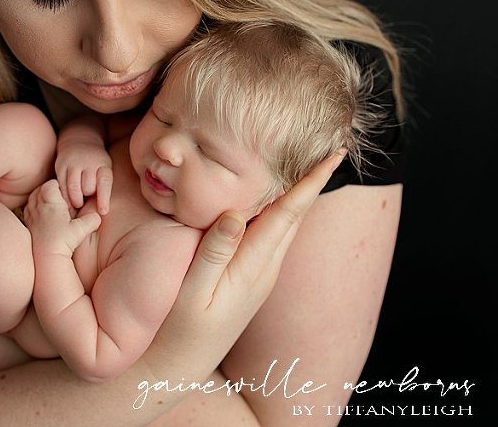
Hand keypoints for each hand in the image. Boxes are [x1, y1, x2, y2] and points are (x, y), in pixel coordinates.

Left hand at [24, 179, 100, 257]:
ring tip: (52, 204)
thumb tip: (98, 215)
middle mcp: (38, 205)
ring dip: (41, 198)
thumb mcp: (81, 229)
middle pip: (41, 188)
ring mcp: (31, 214)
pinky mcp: (28, 223)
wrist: (48, 257)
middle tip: (61, 199)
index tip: (67, 195)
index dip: (61, 187)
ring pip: (33, 197)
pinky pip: (28, 208)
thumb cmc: (64, 241)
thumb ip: (91, 219)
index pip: (52, 183)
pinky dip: (34, 207)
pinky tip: (43, 214)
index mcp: (50, 200)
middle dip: (51, 191)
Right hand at [55, 140, 112, 214]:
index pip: (104, 182)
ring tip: (78, 203)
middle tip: (87, 198)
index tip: (103, 211)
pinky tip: (67, 202)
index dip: (104, 198)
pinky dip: (64, 197)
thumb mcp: (105, 170)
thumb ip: (103, 187)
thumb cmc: (96, 165)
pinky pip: (61, 186)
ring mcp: (73, 163)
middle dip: (88, 196)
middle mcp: (88, 162)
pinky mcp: (60, 166)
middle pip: (87, 187)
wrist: (80, 142)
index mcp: (103, 164)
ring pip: (73, 188)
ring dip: (76, 200)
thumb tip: (100, 213)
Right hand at [144, 151, 345, 378]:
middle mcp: (265, 270)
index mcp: (253, 268)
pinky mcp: (251, 279)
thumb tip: (234, 212)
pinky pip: (273, 236)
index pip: (288, 215)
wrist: (180, 365)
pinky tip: (275, 200)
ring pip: (286, 226)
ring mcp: (260, 276)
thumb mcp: (191, 291)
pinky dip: (282, 211)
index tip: (334, 154)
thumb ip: (213, 252)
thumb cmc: (179, 328)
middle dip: (314, 181)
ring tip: (311, 165)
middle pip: (295, 216)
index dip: (311, 182)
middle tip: (331, 148)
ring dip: (300, 196)